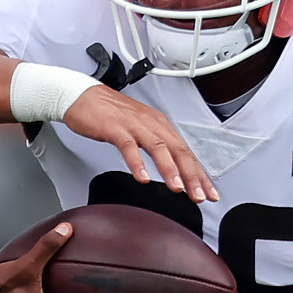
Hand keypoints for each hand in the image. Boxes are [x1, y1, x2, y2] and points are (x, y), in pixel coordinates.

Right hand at [61, 86, 217, 202]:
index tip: (210, 193)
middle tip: (200, 196)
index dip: (200, 174)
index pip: (187, 152)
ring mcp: (135, 125)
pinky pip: (129, 146)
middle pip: (178, 151)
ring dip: (170, 170)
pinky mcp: (115, 128)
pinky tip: (142, 177)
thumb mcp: (140, 129)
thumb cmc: (110, 114)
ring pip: (159, 148)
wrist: (82, 96)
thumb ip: (156, 146)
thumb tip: (172, 168)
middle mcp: (152, 124)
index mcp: (161, 125)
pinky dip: (137, 163)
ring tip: (177, 188)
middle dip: (192, 176)